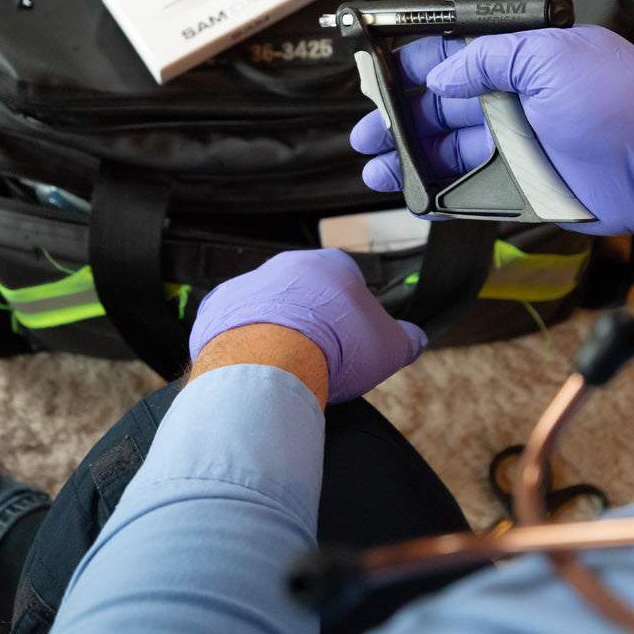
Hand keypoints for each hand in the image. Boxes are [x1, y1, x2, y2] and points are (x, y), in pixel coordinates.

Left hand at [189, 249, 426, 404]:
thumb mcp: (390, 347)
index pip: (348, 280)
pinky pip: (233, 324)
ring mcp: (248, 284)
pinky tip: (256, 368)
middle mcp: (287, 265)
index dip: (353, 312)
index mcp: (331, 265)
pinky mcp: (217, 308)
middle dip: (313, 320)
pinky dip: (244, 342)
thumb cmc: (335, 348)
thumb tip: (416, 339)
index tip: (352, 340)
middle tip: (321, 357)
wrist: (270, 362)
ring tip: (286, 368)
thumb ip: (406, 339)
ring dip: (276, 330)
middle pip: (305, 293)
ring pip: (268, 307)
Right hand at [350, 27, 633, 237]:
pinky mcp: (522, 191)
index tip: (381, 75)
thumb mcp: (551, 56)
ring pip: (447, 153)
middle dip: (400, 117)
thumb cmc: (625, 103)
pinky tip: (411, 193)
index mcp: (523, 63)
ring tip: (376, 162)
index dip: (416, 66)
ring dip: (409, 158)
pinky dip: (436, 196)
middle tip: (369, 128)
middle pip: (442, 109)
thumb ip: (488, 58)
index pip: (457, 59)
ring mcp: (517, 149)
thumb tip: (442, 73)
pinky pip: (467, 194)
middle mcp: (517, 104)